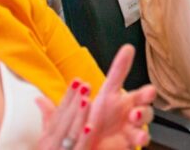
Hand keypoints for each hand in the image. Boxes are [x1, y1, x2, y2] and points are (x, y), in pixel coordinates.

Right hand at [34, 78, 89, 148]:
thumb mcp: (46, 141)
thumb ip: (47, 119)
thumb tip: (39, 98)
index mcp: (46, 139)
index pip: (57, 114)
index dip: (67, 97)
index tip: (77, 80)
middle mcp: (50, 146)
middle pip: (63, 121)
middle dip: (74, 101)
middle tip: (85, 83)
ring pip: (71, 134)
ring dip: (79, 116)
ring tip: (87, 99)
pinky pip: (80, 149)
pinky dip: (84, 138)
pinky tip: (90, 126)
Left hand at [36, 44, 155, 149]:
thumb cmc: (87, 133)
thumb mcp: (72, 120)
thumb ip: (65, 105)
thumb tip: (42, 97)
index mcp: (113, 100)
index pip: (118, 79)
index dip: (123, 63)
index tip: (127, 49)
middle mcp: (125, 111)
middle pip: (142, 97)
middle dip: (146, 92)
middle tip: (146, 92)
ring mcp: (131, 127)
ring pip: (145, 117)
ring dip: (142, 116)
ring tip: (134, 116)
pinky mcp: (131, 142)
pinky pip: (140, 140)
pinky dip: (139, 138)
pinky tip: (135, 138)